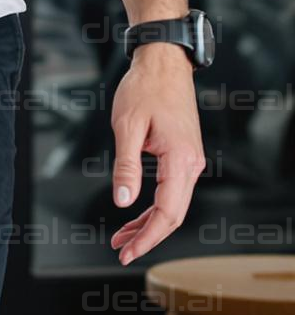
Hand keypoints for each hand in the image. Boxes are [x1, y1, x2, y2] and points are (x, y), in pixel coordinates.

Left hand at [108, 43, 206, 266]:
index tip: (127, 251)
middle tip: (121, 250)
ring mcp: (190, 160)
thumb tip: (123, 202)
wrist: (163, 63)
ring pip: (174, 205)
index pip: (167, 213)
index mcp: (180, 160)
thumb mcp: (127, 127)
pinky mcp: (184, 156)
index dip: (147, 237)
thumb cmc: (144, 88)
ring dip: (149, 223)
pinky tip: (136, 214)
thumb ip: (126, 166)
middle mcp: (192, 164)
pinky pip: (172, 190)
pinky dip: (154, 206)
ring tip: (122, 237)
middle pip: (174, 215)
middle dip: (147, 236)